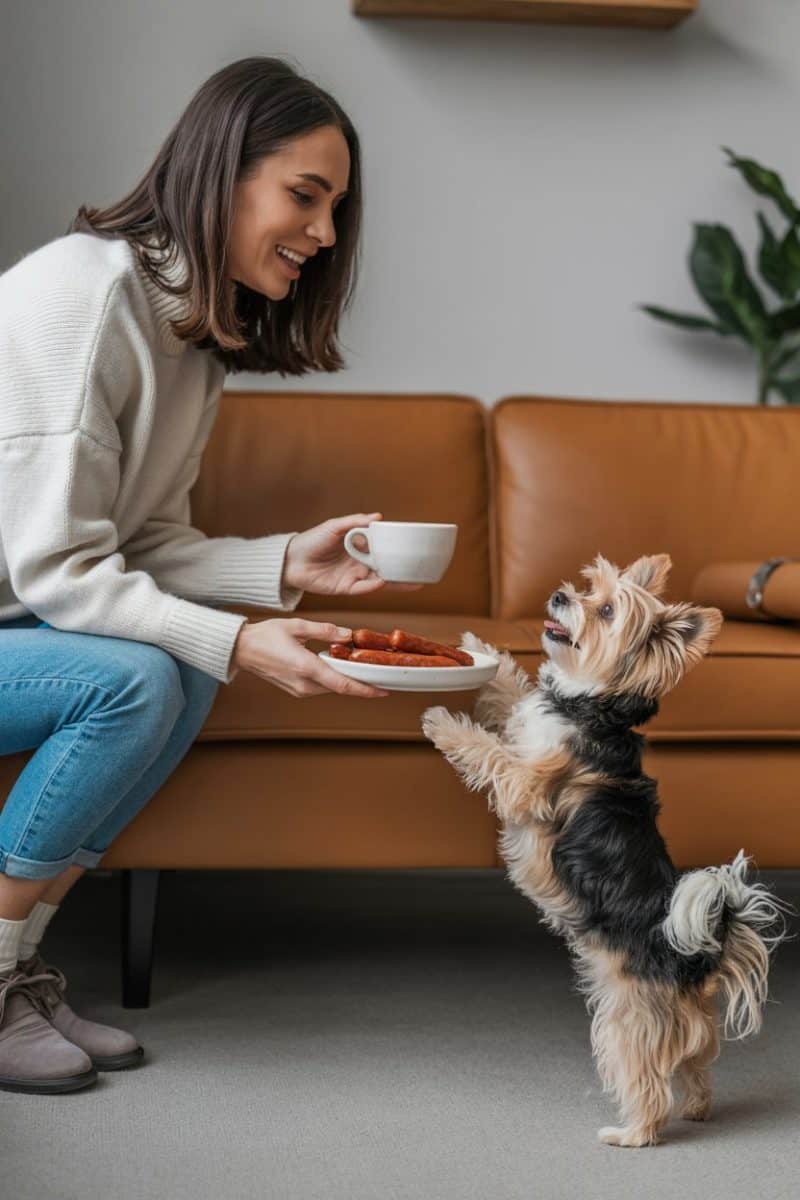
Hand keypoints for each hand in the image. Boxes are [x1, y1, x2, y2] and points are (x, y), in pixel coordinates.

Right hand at [231, 617, 390, 698]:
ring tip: (366, 669)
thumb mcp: (297, 626)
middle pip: (341, 687)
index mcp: (305, 667)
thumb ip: (325, 631)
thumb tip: (348, 635)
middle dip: (362, 682)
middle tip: (381, 672)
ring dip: (349, 680)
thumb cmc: (265, 635)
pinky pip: (322, 687)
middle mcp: (304, 684)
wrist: (241, 650)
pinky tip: (343, 668)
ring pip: (333, 688)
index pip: (343, 684)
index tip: (384, 690)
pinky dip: (335, 680)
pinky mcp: (296, 690)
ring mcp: (299, 690)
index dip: (366, 689)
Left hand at [282, 512, 423, 595]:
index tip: (417, 549)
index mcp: (360, 547)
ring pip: (381, 580)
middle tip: (425, 572)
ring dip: (396, 582)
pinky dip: (374, 585)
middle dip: (405, 571)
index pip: (384, 550)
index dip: (399, 550)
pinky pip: (364, 588)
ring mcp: (354, 576)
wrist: (290, 559)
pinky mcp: (345, 588)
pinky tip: (383, 580)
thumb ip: (355, 522)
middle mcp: (361, 563)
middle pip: (388, 568)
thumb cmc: (312, 540)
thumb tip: (378, 516)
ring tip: (414, 581)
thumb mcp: (334, 526)